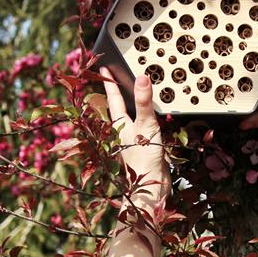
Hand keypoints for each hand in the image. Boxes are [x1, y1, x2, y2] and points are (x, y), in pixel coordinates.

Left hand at [101, 68, 170, 207]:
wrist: (151, 189)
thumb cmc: (143, 161)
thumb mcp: (145, 127)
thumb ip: (144, 103)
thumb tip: (142, 77)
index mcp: (120, 125)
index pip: (113, 98)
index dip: (109, 81)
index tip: (104, 67)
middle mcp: (125, 132)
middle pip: (120, 108)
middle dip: (118, 93)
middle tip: (116, 77)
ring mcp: (135, 141)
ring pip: (133, 119)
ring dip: (134, 107)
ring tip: (135, 94)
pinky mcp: (146, 149)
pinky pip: (145, 129)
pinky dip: (147, 120)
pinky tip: (153, 120)